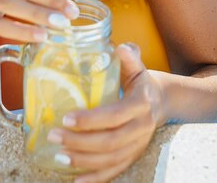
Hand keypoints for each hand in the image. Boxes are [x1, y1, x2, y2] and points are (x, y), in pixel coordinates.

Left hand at [47, 43, 164, 182]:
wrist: (162, 102)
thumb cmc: (141, 82)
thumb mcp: (137, 67)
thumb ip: (129, 58)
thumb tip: (120, 47)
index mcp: (140, 104)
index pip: (114, 115)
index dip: (90, 120)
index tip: (66, 118)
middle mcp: (141, 128)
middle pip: (110, 141)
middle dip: (79, 142)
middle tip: (54, 136)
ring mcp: (138, 145)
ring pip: (110, 159)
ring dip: (83, 160)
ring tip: (59, 155)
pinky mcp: (133, 156)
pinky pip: (114, 171)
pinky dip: (95, 178)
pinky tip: (75, 179)